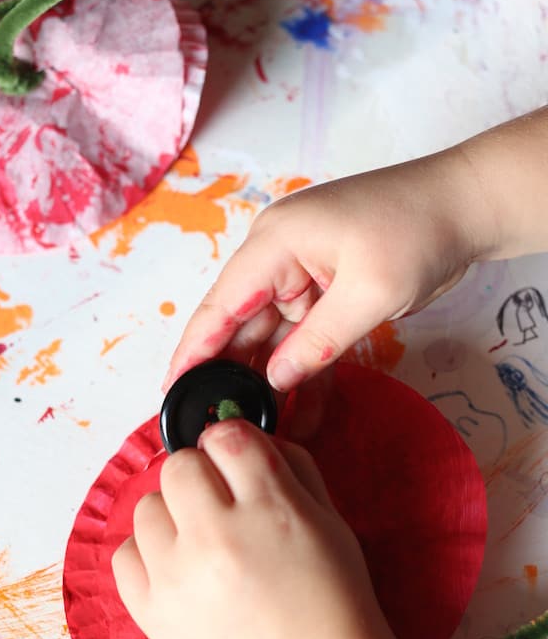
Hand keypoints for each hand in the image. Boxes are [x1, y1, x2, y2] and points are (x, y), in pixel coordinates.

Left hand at [112, 420, 396, 638]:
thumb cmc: (336, 602)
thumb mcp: (331, 520)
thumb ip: (291, 466)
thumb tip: (246, 439)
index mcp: (269, 511)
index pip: (227, 437)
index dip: (234, 442)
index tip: (238, 458)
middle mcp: (216, 539)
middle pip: (179, 465)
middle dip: (203, 474)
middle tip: (224, 503)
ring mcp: (177, 580)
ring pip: (147, 506)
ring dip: (175, 514)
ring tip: (203, 542)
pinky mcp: (152, 616)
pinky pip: (125, 554)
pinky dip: (150, 554)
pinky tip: (180, 569)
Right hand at [164, 146, 480, 394]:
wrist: (466, 206)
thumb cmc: (416, 230)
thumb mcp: (369, 292)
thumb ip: (318, 342)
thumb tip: (275, 381)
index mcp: (275, 244)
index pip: (219, 305)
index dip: (193, 351)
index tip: (172, 391)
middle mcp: (280, 261)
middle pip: (241, 326)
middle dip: (229, 375)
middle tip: (215, 425)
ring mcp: (304, 279)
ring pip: (273, 340)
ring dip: (269, 382)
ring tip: (255, 431)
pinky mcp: (328, 296)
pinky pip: (307, 342)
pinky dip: (305, 374)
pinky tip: (301, 415)